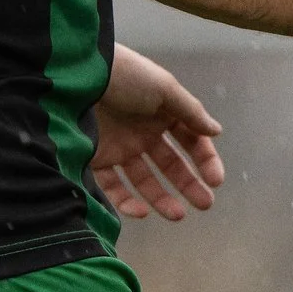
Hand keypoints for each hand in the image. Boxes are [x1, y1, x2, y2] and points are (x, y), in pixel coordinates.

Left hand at [91, 46, 223, 220]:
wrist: (75, 76)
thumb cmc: (125, 77)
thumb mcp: (164, 88)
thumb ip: (191, 113)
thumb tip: (217, 132)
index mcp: (164, 114)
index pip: (191, 141)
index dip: (205, 161)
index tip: (215, 182)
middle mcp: (144, 133)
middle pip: (170, 165)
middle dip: (188, 185)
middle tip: (204, 204)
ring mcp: (120, 148)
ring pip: (144, 181)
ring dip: (161, 199)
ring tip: (176, 215)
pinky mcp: (96, 161)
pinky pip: (113, 187)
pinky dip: (127, 202)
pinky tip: (142, 211)